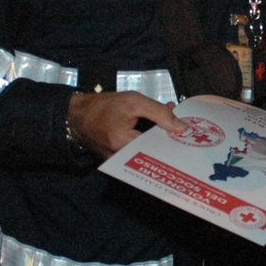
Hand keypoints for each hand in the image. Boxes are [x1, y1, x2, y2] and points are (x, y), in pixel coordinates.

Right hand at [67, 91, 184, 158]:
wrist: (78, 115)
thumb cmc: (104, 106)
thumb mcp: (134, 102)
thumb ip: (159, 113)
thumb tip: (182, 127)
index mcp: (125, 144)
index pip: (159, 147)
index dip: (173, 140)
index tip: (186, 134)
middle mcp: (122, 159)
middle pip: (155, 153)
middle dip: (168, 140)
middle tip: (180, 129)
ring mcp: (120, 163)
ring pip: (148, 153)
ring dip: (159, 141)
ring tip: (169, 128)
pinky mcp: (118, 161)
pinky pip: (139, 154)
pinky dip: (148, 143)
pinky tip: (156, 132)